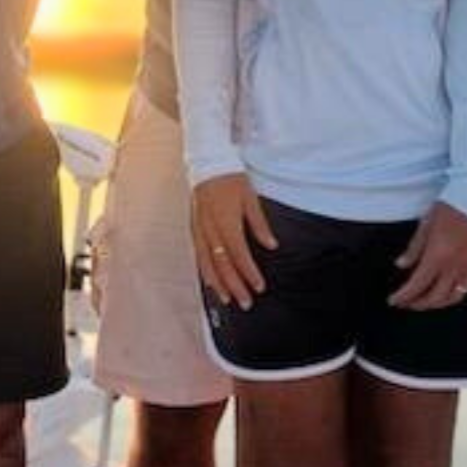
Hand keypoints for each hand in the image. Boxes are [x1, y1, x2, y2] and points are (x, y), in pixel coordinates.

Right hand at [191, 173, 278, 309]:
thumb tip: (272, 245)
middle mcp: (210, 229)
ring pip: (207, 263)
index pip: (239, 254)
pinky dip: (205, 271)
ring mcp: (200, 230)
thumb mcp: (250, 198)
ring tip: (228, 299)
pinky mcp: (194, 228)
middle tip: (246, 302)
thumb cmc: (231, 179)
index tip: (259, 287)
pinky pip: (199, 255)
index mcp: (226, 221)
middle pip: (222, 264)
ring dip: (218, 283)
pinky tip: (212, 282)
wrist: (207, 164)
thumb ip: (259, 224)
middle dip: (235, 285)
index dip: (249, 273)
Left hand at [388, 202, 466, 310]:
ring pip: (451, 297)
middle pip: (433, 297)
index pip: (417, 285)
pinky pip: (466, 289)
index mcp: (437, 256)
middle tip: (405, 303)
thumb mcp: (425, 225)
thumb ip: (414, 248)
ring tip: (423, 302)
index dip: (403, 296)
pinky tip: (445, 294)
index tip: (394, 300)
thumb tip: (401, 264)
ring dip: (435, 304)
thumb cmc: (450, 207)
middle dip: (417, 303)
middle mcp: (453, 266)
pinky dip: (453, 296)